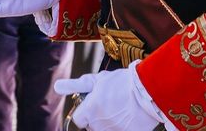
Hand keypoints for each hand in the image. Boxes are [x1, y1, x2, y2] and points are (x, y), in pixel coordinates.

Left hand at [55, 61, 170, 130]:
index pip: (79, 120)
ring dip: (110, 122)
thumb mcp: (97, 80)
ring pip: (105, 130)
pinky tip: (129, 117)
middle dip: (98, 117)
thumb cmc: (122, 83)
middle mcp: (98, 126)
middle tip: (111, 103)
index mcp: (89, 112)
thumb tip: (57, 86)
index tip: (95, 104)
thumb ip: (75, 85)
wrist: (148, 91)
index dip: (86, 111)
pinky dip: (122, 127)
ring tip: (122, 109)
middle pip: (93, 126)